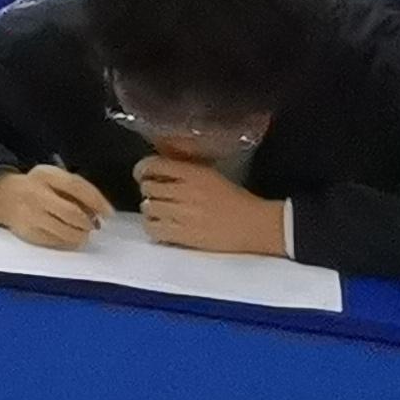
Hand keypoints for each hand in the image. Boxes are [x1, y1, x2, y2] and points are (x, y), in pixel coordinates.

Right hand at [0, 165, 110, 248]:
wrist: (0, 196)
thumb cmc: (35, 187)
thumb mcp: (52, 178)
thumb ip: (75, 190)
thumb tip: (99, 214)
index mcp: (45, 175)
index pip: (77, 186)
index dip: (97, 200)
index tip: (109, 213)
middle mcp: (36, 194)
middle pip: (72, 213)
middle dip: (88, 222)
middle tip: (94, 225)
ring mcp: (30, 214)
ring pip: (65, 231)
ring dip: (81, 235)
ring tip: (83, 233)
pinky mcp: (27, 231)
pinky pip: (55, 241)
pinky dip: (67, 241)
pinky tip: (68, 237)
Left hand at [134, 155, 288, 256]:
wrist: (256, 226)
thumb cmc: (236, 201)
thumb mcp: (210, 176)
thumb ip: (184, 172)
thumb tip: (157, 172)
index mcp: (194, 173)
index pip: (154, 165)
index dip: (142, 170)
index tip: (142, 174)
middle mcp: (186, 191)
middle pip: (148, 188)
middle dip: (149, 192)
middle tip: (157, 197)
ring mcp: (184, 214)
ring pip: (148, 208)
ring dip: (151, 210)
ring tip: (162, 213)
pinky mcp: (184, 235)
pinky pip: (153, 229)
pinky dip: (154, 227)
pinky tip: (163, 227)